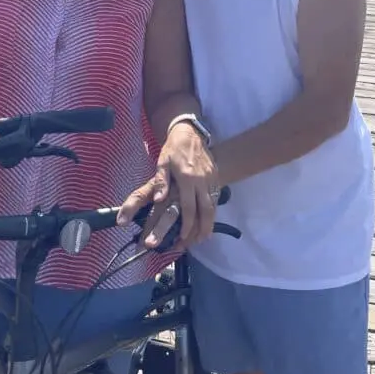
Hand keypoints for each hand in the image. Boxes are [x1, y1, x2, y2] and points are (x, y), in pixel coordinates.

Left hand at [118, 122, 219, 246]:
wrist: (190, 132)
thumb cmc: (173, 149)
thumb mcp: (162, 163)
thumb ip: (161, 182)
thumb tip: (158, 199)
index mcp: (187, 178)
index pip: (189, 207)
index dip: (187, 225)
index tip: (183, 238)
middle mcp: (202, 180)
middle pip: (206, 210)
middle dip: (202, 229)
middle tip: (197, 242)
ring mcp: (211, 178)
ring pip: (213, 206)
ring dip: (209, 222)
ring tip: (204, 236)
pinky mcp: (216, 176)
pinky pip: (216, 197)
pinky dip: (213, 210)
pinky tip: (208, 219)